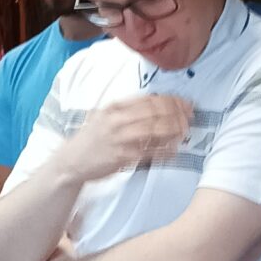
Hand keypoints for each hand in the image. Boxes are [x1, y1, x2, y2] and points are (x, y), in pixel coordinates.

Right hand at [67, 95, 192, 180]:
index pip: (148, 100)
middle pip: (154, 113)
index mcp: (114, 108)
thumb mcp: (103, 116)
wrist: (71, 161)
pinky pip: (149, 153)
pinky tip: (175, 150)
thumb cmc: (91, 139)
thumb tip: (154, 104)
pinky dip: (164, 151)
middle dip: (176, 113)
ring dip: (173, 130)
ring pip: (154, 131)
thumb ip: (126, 110)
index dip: (170, 100)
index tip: (184, 103)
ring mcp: (120, 139)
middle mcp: (117, 121)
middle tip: (190, 115)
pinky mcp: (122, 158)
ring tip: (185, 131)